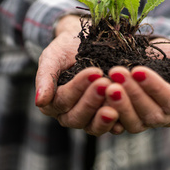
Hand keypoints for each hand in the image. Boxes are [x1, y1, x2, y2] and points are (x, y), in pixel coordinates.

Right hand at [35, 15, 119, 135]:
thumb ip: (45, 77)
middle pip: (77, 117)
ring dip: (105, 114)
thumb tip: (40, 101)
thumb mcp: (52, 57)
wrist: (84, 43)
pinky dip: (121, 118)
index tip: (94, 71)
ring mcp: (89, 119)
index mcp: (52, 103)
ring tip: (117, 96)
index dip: (78, 87)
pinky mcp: (107, 118)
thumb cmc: (65, 49)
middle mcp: (69, 115)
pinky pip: (113, 126)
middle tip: (106, 83)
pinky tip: (129, 107)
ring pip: (94, 126)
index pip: (63, 100)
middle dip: (92, 100)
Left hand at [104, 38, 169, 133]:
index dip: (154, 86)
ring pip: (134, 123)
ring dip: (120, 105)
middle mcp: (165, 118)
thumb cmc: (166, 57)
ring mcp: (144, 123)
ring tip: (107, 85)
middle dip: (133, 93)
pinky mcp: (125, 123)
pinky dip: (106, 114)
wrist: (146, 56)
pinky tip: (98, 99)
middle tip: (117, 72)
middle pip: (151, 113)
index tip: (138, 70)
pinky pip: (116, 126)